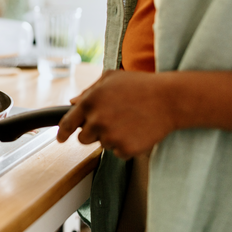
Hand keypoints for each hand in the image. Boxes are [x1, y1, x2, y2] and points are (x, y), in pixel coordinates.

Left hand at [56, 70, 177, 159]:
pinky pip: (118, 153)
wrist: (170, 99)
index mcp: (90, 102)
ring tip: (129, 121)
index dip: (62, 133)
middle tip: (111, 121)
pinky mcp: (125, 149)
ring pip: (102, 145)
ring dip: (111, 137)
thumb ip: (89, 91)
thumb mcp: (111, 78)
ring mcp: (111, 136)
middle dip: (93, 132)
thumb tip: (73, 103)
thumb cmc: (141, 85)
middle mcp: (97, 120)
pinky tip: (137, 131)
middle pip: (83, 138)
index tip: (60, 138)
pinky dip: (126, 146)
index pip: (67, 123)